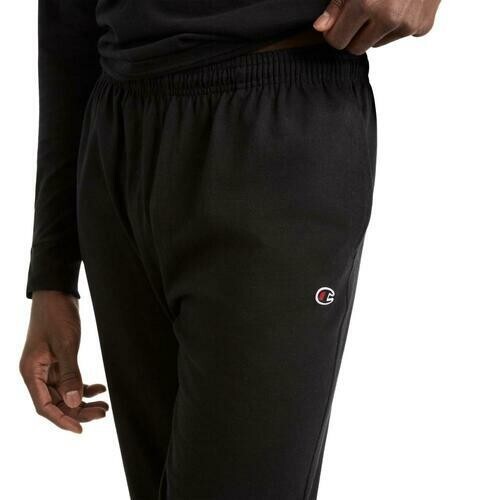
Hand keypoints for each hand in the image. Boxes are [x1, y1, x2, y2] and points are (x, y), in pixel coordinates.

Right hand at [19, 291, 108, 432]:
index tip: (81, 428)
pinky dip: (84, 385)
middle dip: (78, 410)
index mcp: (30, 372)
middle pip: (56, 402)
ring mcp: (47, 367)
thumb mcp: (65, 345)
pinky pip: (70, 380)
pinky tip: (99, 388)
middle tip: (102, 413)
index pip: (44, 406)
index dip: (62, 419)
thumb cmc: (56, 315)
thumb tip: (74, 402)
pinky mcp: (58, 360)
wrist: (56, 293)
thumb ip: (70, 374)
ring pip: (65, 393)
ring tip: (104, 405)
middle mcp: (36, 373)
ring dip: (83, 400)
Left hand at [313, 0, 440, 54]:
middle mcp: (389, 18)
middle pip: (356, 49)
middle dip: (352, 35)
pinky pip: (398, 36)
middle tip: (358, 14)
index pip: (338, 41)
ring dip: (374, 30)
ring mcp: (408, 24)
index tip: (336, 24)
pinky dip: (395, 25)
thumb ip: (337, 4)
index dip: (334, 33)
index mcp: (368, 3)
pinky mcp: (422, 26)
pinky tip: (401, 3)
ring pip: (376, 44)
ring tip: (383, 3)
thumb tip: (321, 27)